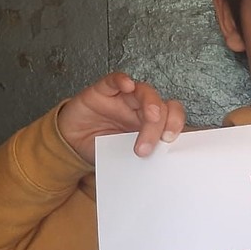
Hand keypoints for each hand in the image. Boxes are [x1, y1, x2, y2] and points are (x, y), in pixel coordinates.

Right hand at [57, 72, 185, 163]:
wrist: (73, 144)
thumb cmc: (102, 148)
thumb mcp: (126, 157)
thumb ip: (143, 156)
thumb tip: (160, 169)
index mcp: (152, 125)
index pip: (173, 117)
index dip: (177, 125)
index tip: (172, 141)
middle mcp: (140, 108)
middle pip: (162, 107)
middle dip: (160, 126)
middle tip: (147, 147)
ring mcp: (123, 98)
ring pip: (145, 91)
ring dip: (151, 104)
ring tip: (150, 118)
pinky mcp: (103, 91)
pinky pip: (114, 80)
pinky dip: (122, 80)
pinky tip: (127, 85)